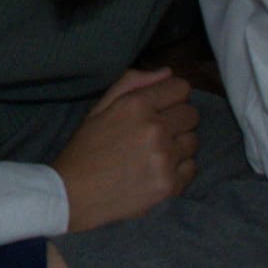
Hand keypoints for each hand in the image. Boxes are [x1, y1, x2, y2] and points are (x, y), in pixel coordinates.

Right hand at [47, 67, 199, 231]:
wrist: (73, 195)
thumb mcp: (99, 108)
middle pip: (192, 114)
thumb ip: (132, 83)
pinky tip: (158, 170)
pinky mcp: (169, 185)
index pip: (181, 88)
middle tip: (157, 133)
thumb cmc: (85, 149)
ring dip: (178, 145)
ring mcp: (164, 158)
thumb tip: (168, 72)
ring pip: (193, 142)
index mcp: (136, 105)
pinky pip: (192, 168)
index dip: (172, 96)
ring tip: (156, 153)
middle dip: (177, 120)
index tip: (162, 107)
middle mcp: (155, 129)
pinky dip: (179, 169)